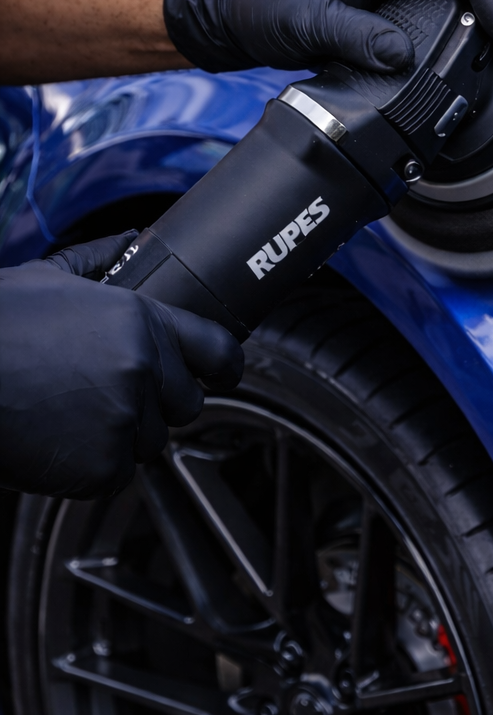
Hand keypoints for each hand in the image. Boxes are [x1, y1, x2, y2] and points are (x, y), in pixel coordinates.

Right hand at [0, 232, 243, 499]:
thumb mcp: (46, 277)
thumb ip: (99, 261)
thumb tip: (131, 241)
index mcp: (139, 320)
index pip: (219, 350)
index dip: (224, 365)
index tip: (222, 373)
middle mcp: (142, 369)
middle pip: (186, 403)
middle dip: (157, 401)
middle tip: (105, 392)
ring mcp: (125, 420)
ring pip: (151, 441)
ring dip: (121, 434)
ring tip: (68, 411)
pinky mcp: (102, 466)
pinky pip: (117, 473)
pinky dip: (92, 465)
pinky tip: (56, 438)